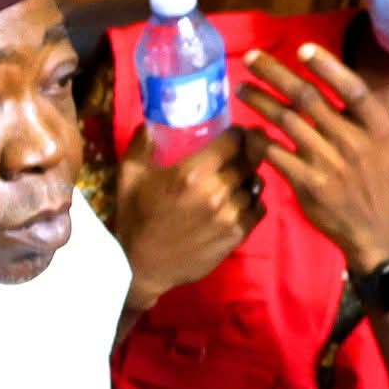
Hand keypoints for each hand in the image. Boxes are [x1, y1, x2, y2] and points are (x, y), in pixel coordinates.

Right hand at [117, 124, 267, 311]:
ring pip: (256, 184)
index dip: (239, 133)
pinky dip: (253, 201)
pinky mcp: (237, 235)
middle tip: (242, 151)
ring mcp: (230, 215)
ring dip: (249, 178)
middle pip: (250, 160)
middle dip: (248, 152)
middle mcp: (216, 191)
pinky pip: (259, 209)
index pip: (234, 141)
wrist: (142, 267)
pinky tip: (241, 201)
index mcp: (191, 173)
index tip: (235, 133)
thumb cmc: (135, 218)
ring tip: (238, 178)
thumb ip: (141, 144)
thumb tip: (151, 121)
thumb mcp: (129, 176)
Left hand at [238, 43, 388, 274]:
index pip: (353, 90)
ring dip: (261, 103)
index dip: (328, 68)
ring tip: (242, 88)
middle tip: (252, 57)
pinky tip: (246, 129)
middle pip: (309, 100)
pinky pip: (277, 156)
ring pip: (287, 124)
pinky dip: (260, 141)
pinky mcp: (307, 185)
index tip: (303, 49)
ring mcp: (327, 164)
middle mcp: (352, 143)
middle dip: (276, 75)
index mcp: (379, 128)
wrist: (377, 230)